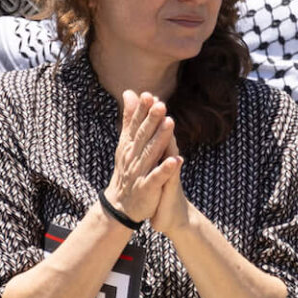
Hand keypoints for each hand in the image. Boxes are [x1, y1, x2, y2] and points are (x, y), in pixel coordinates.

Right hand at [104, 89, 178, 223]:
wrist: (120, 204)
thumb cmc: (126, 170)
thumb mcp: (126, 142)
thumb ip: (129, 118)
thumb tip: (130, 92)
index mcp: (129, 145)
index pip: (135, 126)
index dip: (142, 111)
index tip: (148, 95)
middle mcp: (133, 157)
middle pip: (144, 137)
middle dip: (152, 121)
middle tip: (161, 105)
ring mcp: (140, 172)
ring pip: (151, 154)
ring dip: (161, 139)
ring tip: (170, 124)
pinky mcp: (147, 188)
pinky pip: (157, 178)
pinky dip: (166, 169)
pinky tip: (177, 160)